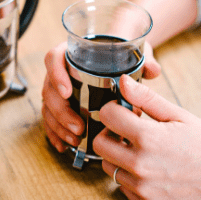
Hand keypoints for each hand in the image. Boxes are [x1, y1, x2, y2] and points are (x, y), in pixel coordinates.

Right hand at [41, 41, 159, 152]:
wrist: (116, 60)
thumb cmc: (120, 55)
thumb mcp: (132, 54)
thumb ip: (144, 60)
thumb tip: (152, 70)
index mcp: (70, 54)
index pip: (53, 59)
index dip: (56, 75)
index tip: (67, 91)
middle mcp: (59, 71)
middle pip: (49, 89)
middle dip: (61, 111)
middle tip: (79, 127)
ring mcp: (56, 90)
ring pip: (47, 107)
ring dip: (59, 126)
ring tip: (76, 139)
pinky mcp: (59, 106)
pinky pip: (50, 120)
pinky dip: (55, 134)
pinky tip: (64, 145)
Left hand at [93, 75, 200, 199]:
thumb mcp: (178, 115)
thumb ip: (145, 98)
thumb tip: (122, 82)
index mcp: (148, 138)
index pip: (106, 115)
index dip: (114, 109)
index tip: (126, 111)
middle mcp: (140, 165)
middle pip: (100, 143)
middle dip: (110, 132)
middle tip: (129, 131)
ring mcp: (142, 188)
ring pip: (107, 166)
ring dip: (117, 156)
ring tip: (140, 150)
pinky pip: (121, 186)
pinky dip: (128, 176)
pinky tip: (147, 168)